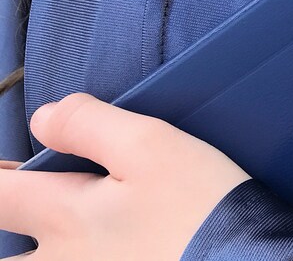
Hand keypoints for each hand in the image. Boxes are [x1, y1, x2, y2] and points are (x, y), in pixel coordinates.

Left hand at [0, 92, 251, 259]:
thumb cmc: (199, 204)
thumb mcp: (151, 145)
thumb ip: (88, 125)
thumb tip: (41, 119)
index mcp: (67, 217)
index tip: (11, 166)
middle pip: (5, 246)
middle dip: (12, 211)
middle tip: (28, 196)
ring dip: (33, 250)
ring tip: (57, 230)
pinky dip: (69, 256)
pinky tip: (94, 246)